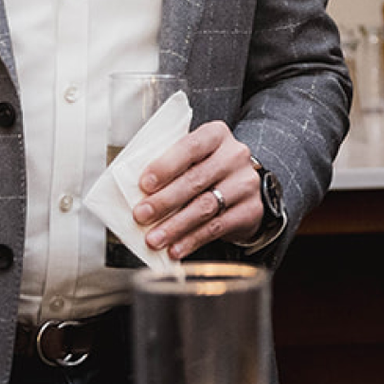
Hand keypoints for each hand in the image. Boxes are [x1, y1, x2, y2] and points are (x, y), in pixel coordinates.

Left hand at [133, 122, 263, 258]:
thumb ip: (170, 166)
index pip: (191, 147)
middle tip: (141, 215)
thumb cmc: (207, 170)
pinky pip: (216, 227)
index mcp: (216, 135)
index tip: (144, 184)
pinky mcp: (250, 210)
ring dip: (175, 226)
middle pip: (196, 179)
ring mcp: (245, 184)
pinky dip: (192, 240)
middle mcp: (234, 156)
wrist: (243, 188)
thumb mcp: (192, 158)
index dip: (166, 165)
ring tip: (154, 238)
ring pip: (205, 206)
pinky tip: (176, 248)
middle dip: (164, 201)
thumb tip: (133, 191)